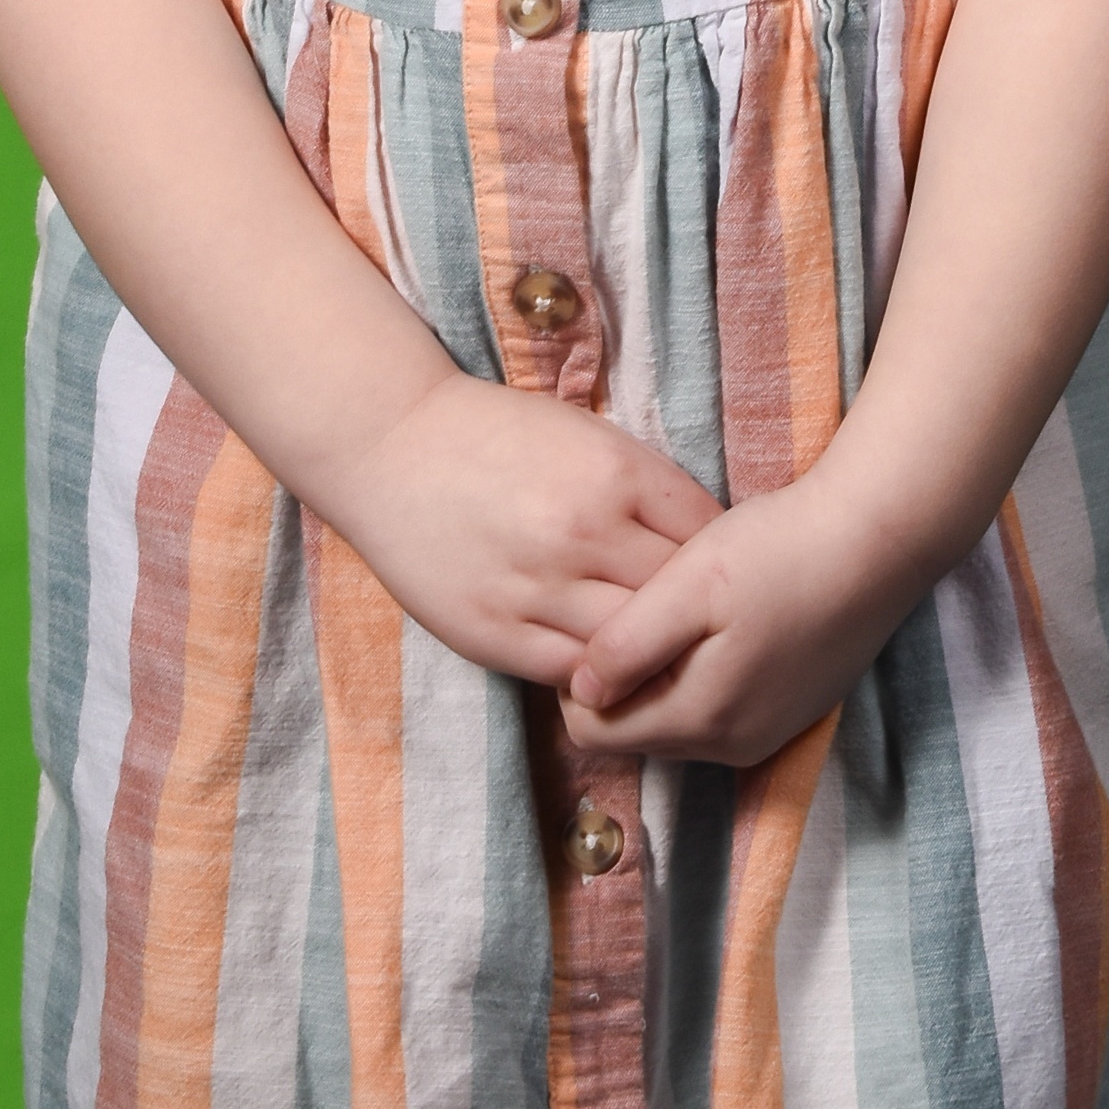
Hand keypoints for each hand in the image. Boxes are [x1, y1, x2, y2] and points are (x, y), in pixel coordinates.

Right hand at [320, 372, 720, 687]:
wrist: (388, 444)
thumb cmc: (494, 434)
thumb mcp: (585, 435)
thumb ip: (645, 487)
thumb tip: (705, 543)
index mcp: (616, 474)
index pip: (707, 537)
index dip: (720, 560)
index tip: (719, 575)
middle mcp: (585, 532)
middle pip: (677, 598)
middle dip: (693, 614)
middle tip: (704, 630)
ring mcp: (538, 587)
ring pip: (630, 646)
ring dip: (647, 654)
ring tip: (660, 658)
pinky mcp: (495, 631)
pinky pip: (572, 673)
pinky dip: (596, 674)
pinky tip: (604, 668)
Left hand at [561, 484, 923, 772]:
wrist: (876, 542)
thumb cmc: (778, 552)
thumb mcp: (688, 586)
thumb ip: (626, 645)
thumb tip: (579, 689)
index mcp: (701, 719)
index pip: (594, 733)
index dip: (579, 678)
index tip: (598, 622)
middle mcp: (733, 746)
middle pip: (636, 732)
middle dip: (624, 680)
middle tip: (641, 608)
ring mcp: (767, 734)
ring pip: (676, 723)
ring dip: (663, 677)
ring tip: (684, 610)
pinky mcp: (790, 715)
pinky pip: (718, 712)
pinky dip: (702, 677)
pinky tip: (723, 622)